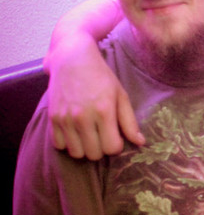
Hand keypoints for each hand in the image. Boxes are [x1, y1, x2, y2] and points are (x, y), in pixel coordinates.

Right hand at [46, 35, 143, 159]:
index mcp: (104, 111)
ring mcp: (65, 119)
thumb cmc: (101, 77)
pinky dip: (68, 144)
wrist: (72, 60)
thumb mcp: (120, 95)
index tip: (116, 137)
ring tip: (89, 135)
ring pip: (76, 153)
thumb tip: (140, 142)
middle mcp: (82, 117)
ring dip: (85, 149)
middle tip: (103, 136)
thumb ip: (130, 121)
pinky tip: (75, 133)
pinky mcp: (51, 118)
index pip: (112, 148)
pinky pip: (59, 146)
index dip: (117, 146)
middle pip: (94, 154)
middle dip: (101, 149)